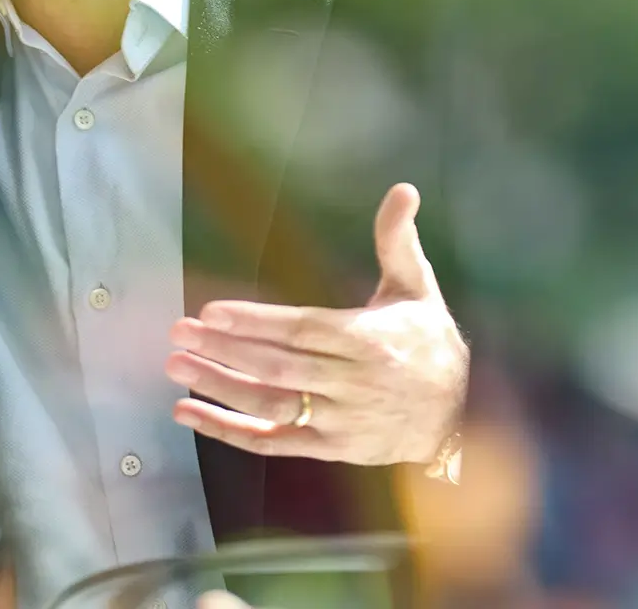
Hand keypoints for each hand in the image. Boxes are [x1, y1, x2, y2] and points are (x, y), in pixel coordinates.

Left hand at [166, 183, 465, 464]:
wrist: (461, 417)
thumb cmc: (430, 343)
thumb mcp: (418, 288)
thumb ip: (398, 241)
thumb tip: (403, 188)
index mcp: (369, 340)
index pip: (303, 330)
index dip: (256, 322)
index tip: (212, 312)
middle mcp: (351, 383)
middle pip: (278, 368)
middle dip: (225, 351)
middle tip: (179, 333)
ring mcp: (338, 420)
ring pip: (271, 405)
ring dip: (219, 389)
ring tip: (176, 368)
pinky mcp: (329, 448)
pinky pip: (273, 443)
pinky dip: (229, 432)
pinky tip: (189, 414)